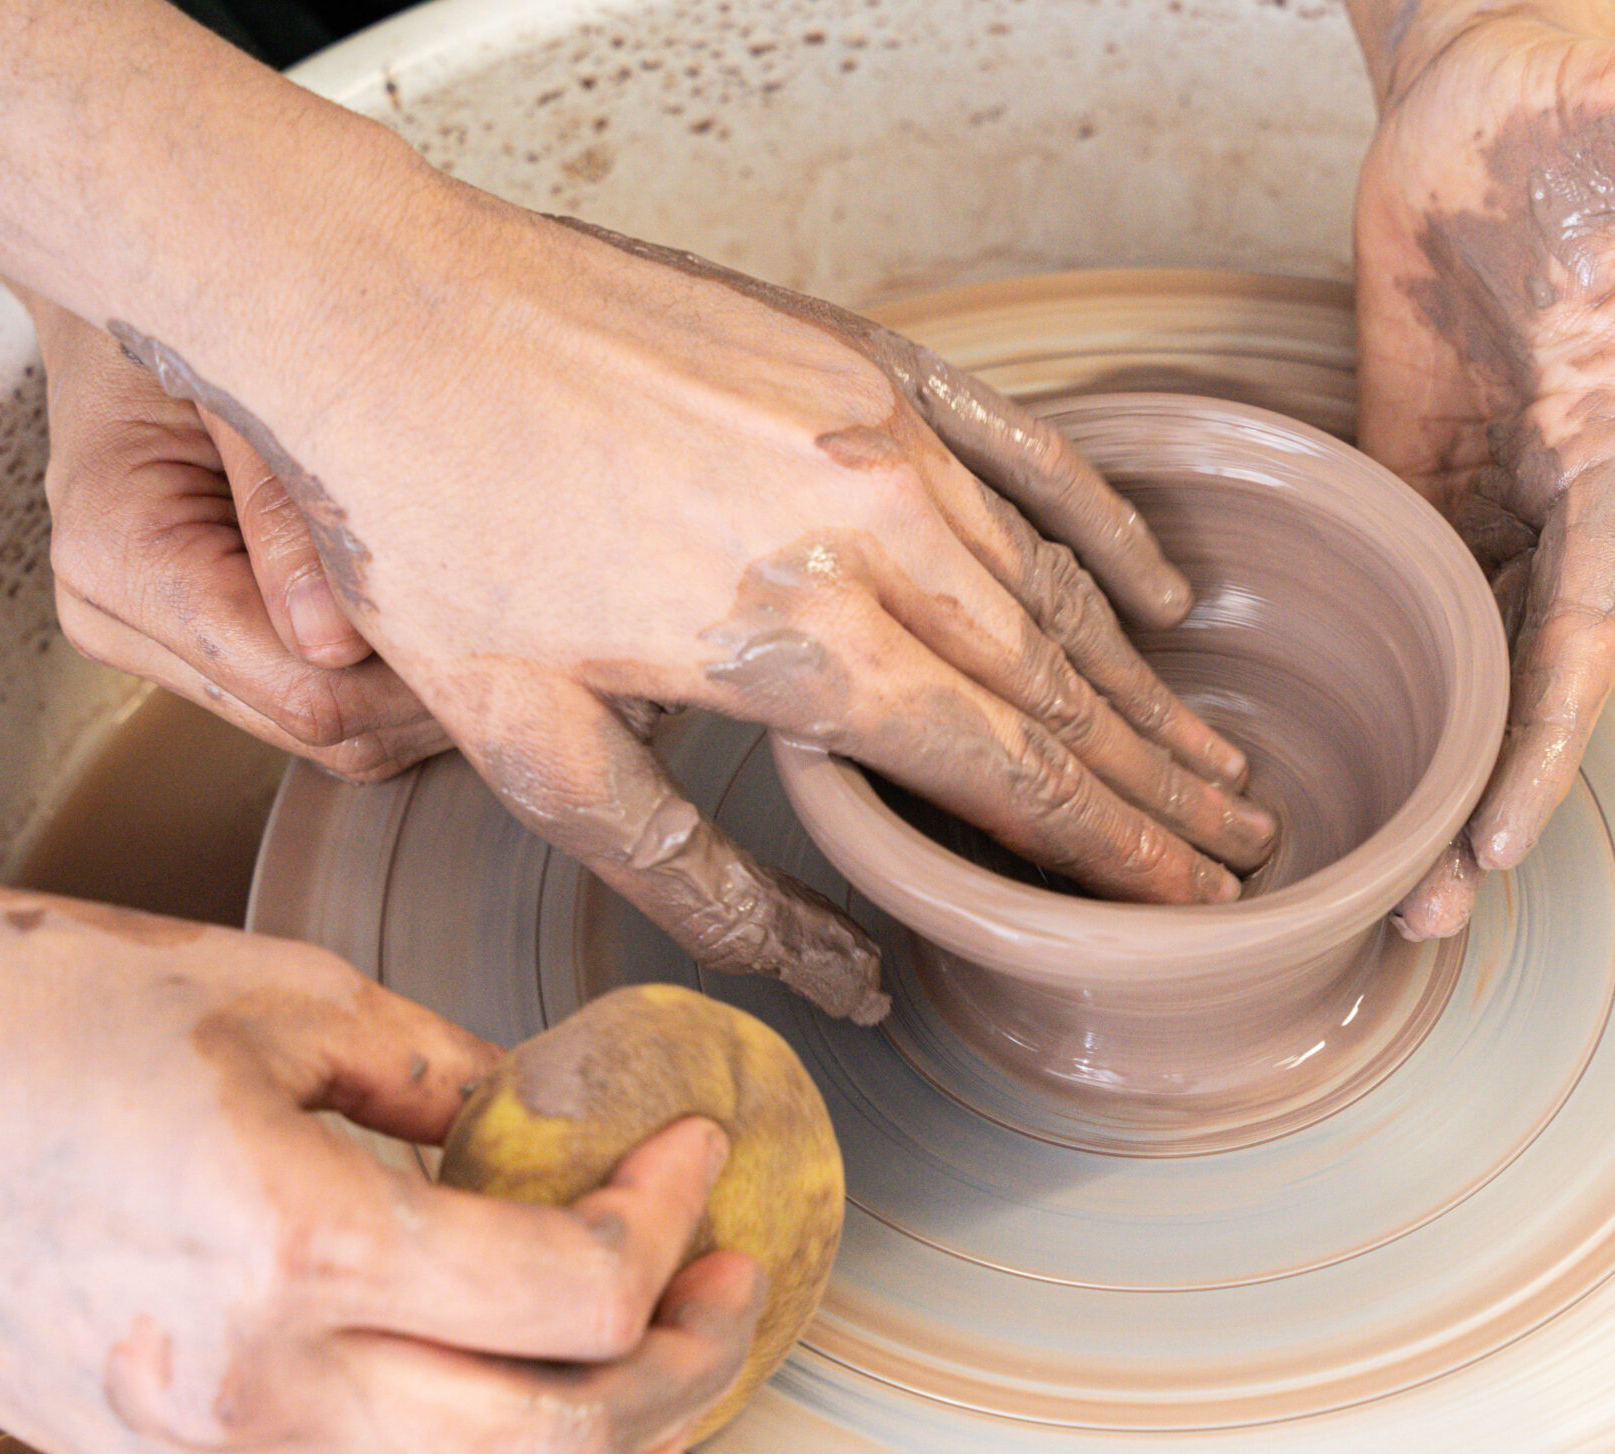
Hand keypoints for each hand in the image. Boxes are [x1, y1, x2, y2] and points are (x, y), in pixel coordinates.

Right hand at [0, 884, 761, 1453]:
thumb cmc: (22, 1025)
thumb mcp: (272, 995)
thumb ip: (445, 1069)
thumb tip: (555, 1120)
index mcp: (295, 1244)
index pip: (570, 1291)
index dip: (670, 1219)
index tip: (692, 1154)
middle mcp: (261, 1386)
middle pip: (557, 1443)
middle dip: (689, 1365)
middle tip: (726, 1281)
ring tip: (672, 1390)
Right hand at [23, 287, 448, 783]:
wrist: (138, 294)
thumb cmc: (200, 316)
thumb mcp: (248, 385)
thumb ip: (288, 508)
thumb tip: (335, 646)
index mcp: (116, 555)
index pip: (293, 687)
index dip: (407, 677)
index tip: (491, 623)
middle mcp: (120, 618)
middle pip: (318, 727)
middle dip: (422, 694)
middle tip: (512, 623)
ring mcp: (158, 641)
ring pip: (328, 737)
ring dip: (415, 696)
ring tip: (475, 612)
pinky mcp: (202, 645)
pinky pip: (320, 706)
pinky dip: (390, 681)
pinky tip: (430, 618)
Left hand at [104, 200, 1278, 1024]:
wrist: (376, 311)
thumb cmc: (430, 530)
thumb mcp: (535, 750)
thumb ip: (703, 878)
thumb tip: (838, 981)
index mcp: (807, 646)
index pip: (1013, 776)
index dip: (1114, 851)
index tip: (1190, 899)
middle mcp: (875, 533)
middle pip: (1061, 690)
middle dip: (1159, 784)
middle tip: (1238, 846)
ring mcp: (881, 432)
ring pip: (1056, 584)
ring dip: (1143, 681)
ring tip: (1213, 752)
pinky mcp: (865, 359)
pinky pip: (1028, 451)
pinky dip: (1104, 529)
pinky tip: (1162, 593)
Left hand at [1352, 0, 1614, 933]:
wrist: (1489, 83)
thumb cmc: (1571, 107)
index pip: (1588, 635)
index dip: (1544, 746)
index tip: (1496, 849)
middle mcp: (1576, 506)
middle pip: (1531, 692)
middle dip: (1484, 810)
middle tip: (1418, 925)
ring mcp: (1499, 504)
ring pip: (1471, 674)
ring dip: (1433, 779)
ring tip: (1371, 891)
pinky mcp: (1428, 482)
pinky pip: (1410, 609)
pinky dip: (1386, 694)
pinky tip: (1339, 767)